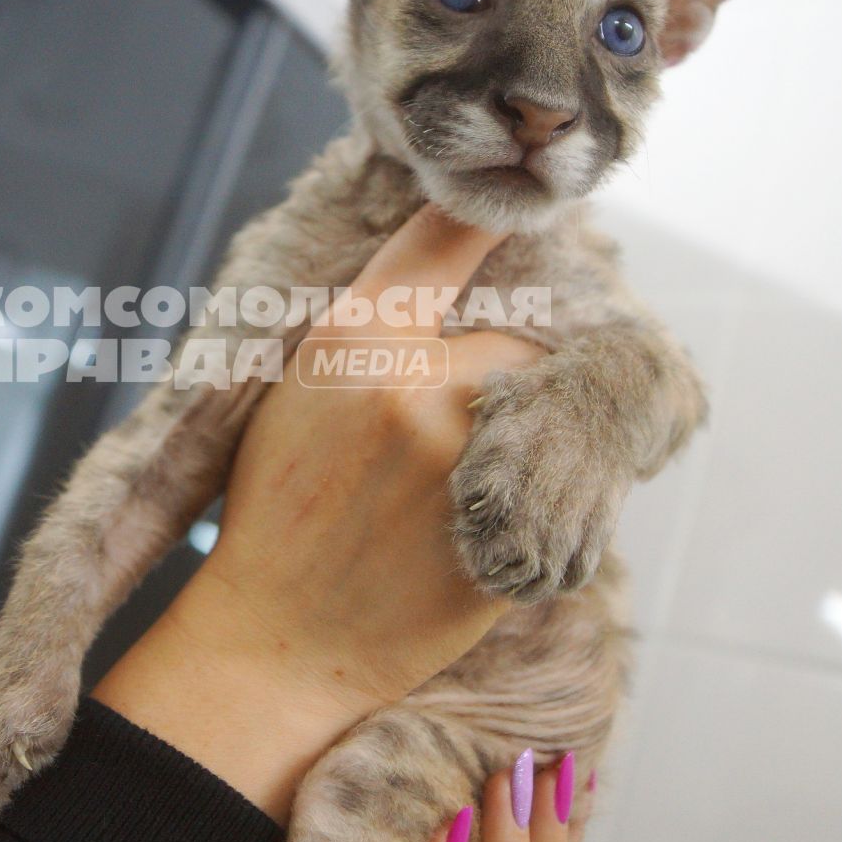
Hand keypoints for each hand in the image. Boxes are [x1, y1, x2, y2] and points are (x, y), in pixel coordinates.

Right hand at [92, 204, 544, 821]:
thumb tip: (457, 269)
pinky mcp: (507, 520)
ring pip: (545, 405)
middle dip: (502, 373)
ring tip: (459, 481)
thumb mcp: (300, 393)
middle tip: (448, 430)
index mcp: (348, 339)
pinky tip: (480, 521)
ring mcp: (465, 454)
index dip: (489, 218)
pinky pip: (562, 473)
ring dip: (526, 431)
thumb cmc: (282, 513)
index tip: (520, 204)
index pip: (442, 239)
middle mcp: (412, 382)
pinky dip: (540, 490)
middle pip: (517, 337)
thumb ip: (373, 332)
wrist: (280, 638)